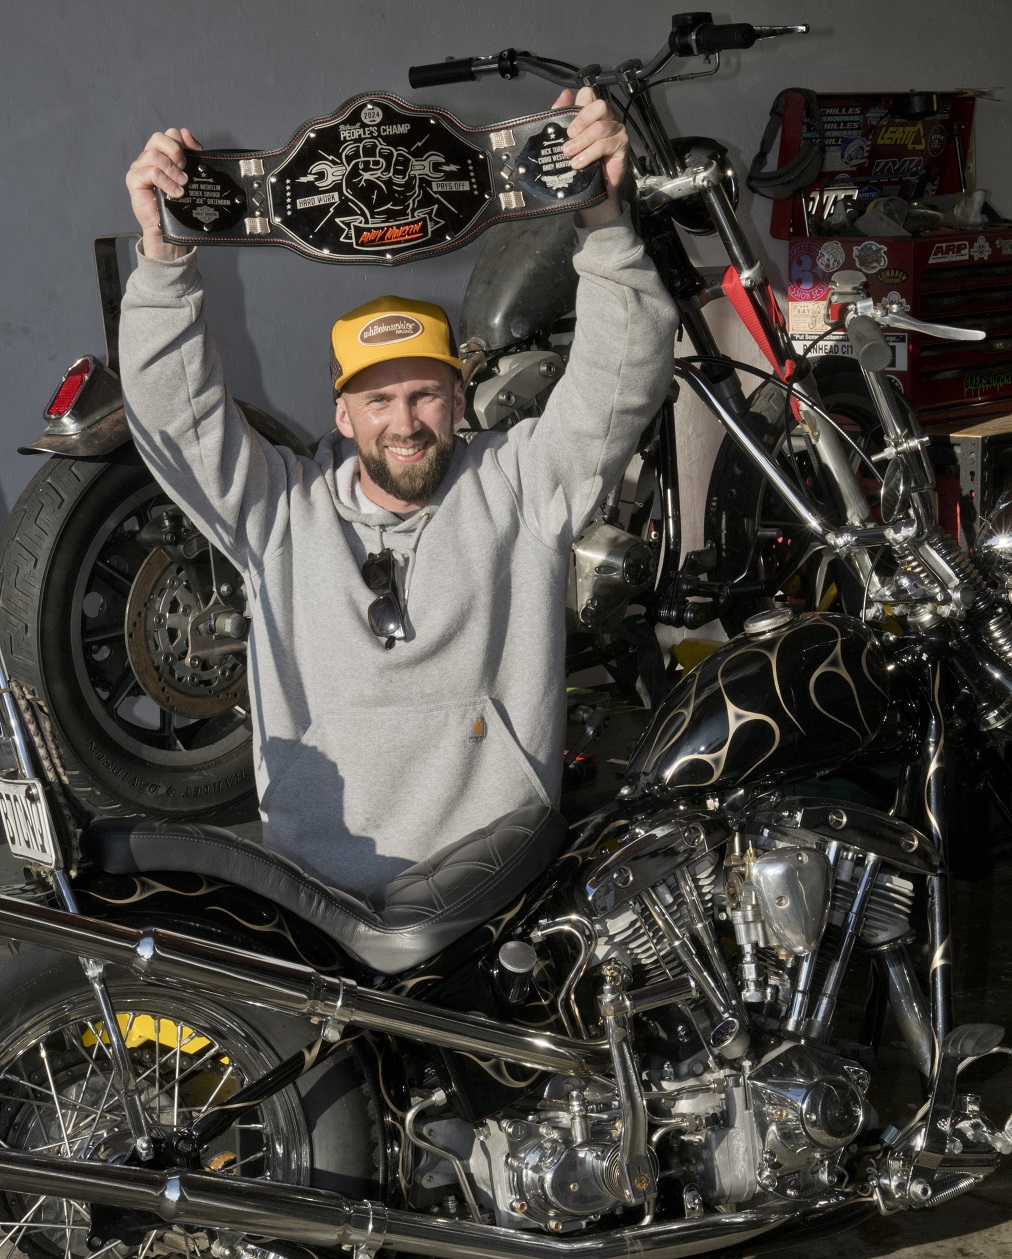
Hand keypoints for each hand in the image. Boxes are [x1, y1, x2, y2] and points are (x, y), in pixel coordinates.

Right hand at [125, 127, 201, 260]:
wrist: (166, 227)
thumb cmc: (177, 204)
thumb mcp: (188, 178)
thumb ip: (190, 158)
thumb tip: (188, 136)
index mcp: (163, 154)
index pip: (171, 134)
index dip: (183, 140)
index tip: (195, 153)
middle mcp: (150, 157)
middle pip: (159, 137)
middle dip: (175, 150)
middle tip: (184, 167)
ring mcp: (140, 167)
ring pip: (154, 154)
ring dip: (172, 169)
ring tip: (182, 184)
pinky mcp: (134, 178)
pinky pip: (150, 171)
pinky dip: (166, 181)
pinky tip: (175, 192)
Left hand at [553, 87, 627, 225]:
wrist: (592, 187)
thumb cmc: (581, 160)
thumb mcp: (567, 137)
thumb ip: (563, 115)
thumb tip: (565, 94)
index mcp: (594, 112)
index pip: (589, 95)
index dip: (578, 105)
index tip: (568, 125)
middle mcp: (608, 117)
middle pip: (599, 106)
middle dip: (582, 120)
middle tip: (569, 136)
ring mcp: (617, 129)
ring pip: (600, 127)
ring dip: (582, 141)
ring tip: (570, 153)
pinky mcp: (622, 144)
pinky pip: (605, 144)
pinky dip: (589, 153)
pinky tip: (579, 162)